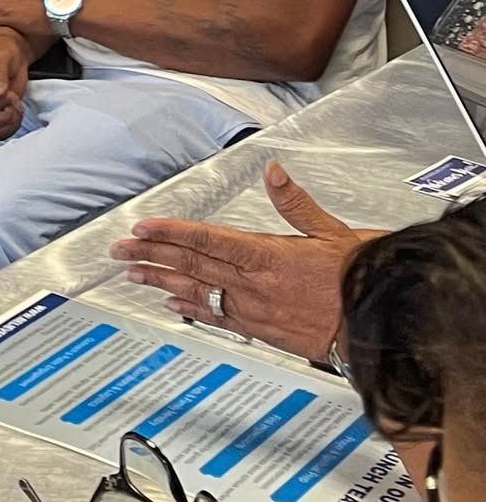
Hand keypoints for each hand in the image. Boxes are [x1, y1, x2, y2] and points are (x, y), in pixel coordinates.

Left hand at [108, 162, 375, 359]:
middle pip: (193, 266)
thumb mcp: (331, 232)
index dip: (170, 232)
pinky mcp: (263, 331)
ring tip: (134, 273)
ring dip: (162, 281)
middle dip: (152, 255)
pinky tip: (173, 304)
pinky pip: (219, 317)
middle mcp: (255, 286)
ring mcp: (256, 311)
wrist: (382, 327)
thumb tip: (272, 171)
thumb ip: (295, 203)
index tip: (142, 226)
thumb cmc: (360, 279)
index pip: (207, 240)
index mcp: (268, 256)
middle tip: (119, 249)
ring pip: (199, 292)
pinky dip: (192, 308)